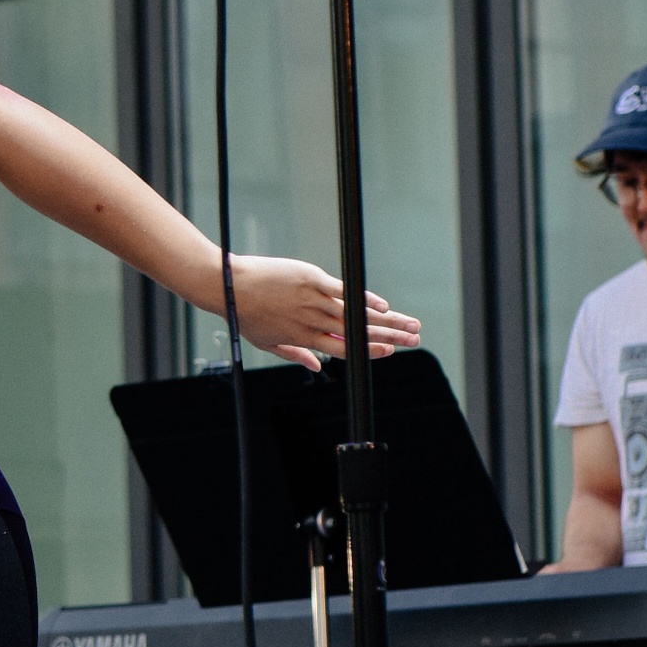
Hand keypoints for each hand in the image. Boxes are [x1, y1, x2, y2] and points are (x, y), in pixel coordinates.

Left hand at [221, 254, 421, 369]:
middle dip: (391, 337)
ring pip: (358, 313)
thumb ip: (296, 354)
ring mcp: (314, 299)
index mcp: (304, 337)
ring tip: (410, 323)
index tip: (391, 353)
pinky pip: (345, 291)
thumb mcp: (267, 342)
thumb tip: (317, 367)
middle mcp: (313, 321)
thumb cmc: (246, 314)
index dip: (370, 352)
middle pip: (360, 332)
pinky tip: (384, 305)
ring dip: (388, 319)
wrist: (231, 285)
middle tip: (414, 339)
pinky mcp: (312, 279)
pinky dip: (366, 298)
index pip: (345, 348)